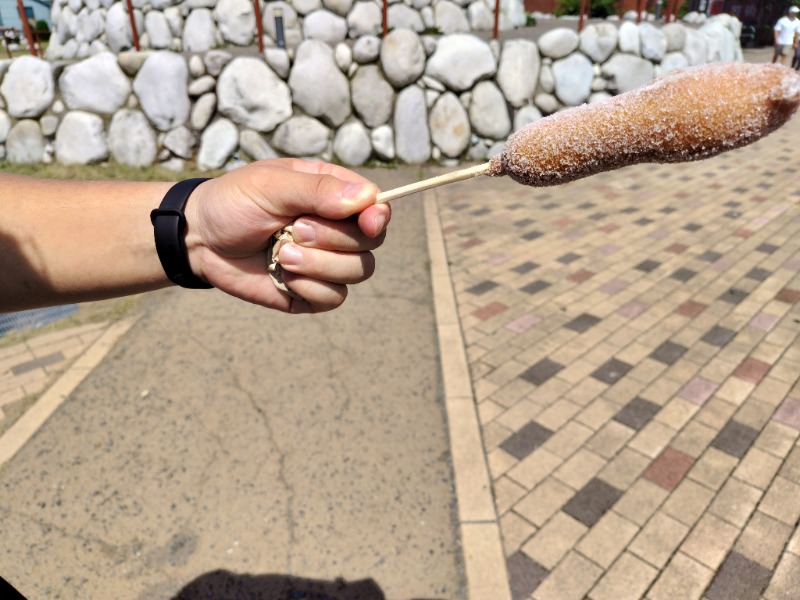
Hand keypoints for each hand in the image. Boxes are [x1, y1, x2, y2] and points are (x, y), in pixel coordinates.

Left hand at [184, 159, 389, 312]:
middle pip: (371, 242)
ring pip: (359, 272)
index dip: (377, 216)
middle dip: (334, 239)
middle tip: (294, 230)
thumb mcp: (272, 186)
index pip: (377, 206)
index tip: (367, 222)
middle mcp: (337, 229)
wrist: (198, 240)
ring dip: (320, 265)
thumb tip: (367, 197)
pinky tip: (282, 275)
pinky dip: (310, 288)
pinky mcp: (313, 292)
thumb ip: (319, 190)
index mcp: (333, 195)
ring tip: (282, 255)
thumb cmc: (233, 202)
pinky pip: (335, 297)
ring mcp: (327, 262)